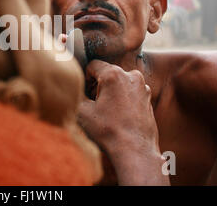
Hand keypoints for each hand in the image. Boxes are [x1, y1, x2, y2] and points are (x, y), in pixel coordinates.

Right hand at [78, 60, 168, 184]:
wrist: (135, 151)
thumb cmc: (108, 131)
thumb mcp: (82, 111)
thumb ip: (74, 93)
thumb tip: (69, 86)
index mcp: (114, 74)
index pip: (92, 65)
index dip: (84, 78)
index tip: (84, 93)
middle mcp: (131, 76)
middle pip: (107, 72)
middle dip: (98, 84)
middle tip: (93, 103)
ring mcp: (143, 87)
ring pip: (119, 82)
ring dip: (111, 92)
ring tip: (106, 111)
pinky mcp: (148, 99)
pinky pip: (130, 93)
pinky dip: (122, 99)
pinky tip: (118, 116)